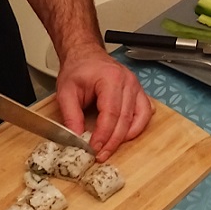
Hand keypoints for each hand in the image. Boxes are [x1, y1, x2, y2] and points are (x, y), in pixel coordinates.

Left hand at [54, 44, 153, 161]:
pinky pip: (144, 113)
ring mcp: (136, 87)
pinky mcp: (139, 92)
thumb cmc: (78, 69)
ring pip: (139, 118)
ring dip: (127, 136)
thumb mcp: (66, 92)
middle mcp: (128, 83)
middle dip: (113, 141)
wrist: (85, 55)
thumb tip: (76, 138)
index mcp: (111, 79)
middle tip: (101, 154)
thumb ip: (71, 116)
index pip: (111, 114)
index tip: (94, 149)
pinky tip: (126, 135)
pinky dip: (137, 127)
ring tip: (112, 147)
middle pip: (125, 119)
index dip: (103, 135)